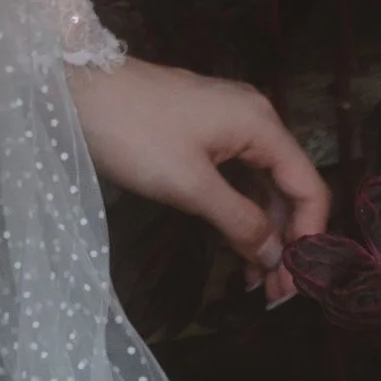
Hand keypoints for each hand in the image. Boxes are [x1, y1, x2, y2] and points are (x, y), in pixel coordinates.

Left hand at [66, 55, 329, 304]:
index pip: (309, 186)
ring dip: (262, 231)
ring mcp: (225, 122)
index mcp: (261, 124)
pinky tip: (236, 246)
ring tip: (257, 282)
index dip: (310, 237)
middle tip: (276, 293)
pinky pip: (234, 175)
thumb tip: (275, 257)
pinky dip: (238, 211)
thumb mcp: (189, 185)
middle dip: (286, 240)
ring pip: (259, 184)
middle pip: (287, 186)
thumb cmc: (133, 134)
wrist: (70, 87)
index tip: (298, 282)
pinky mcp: (200, 129)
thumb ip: (240, 221)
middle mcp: (253, 118)